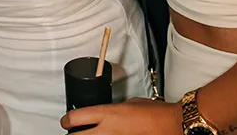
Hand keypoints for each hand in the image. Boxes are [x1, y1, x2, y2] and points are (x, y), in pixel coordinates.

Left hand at [60, 98, 181, 133]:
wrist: (172, 125)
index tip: (65, 122)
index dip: (66, 121)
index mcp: (108, 113)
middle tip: (71, 133)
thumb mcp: (129, 104)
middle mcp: (108, 130)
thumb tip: (106, 114)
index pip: (76, 117)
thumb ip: (114, 109)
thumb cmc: (154, 113)